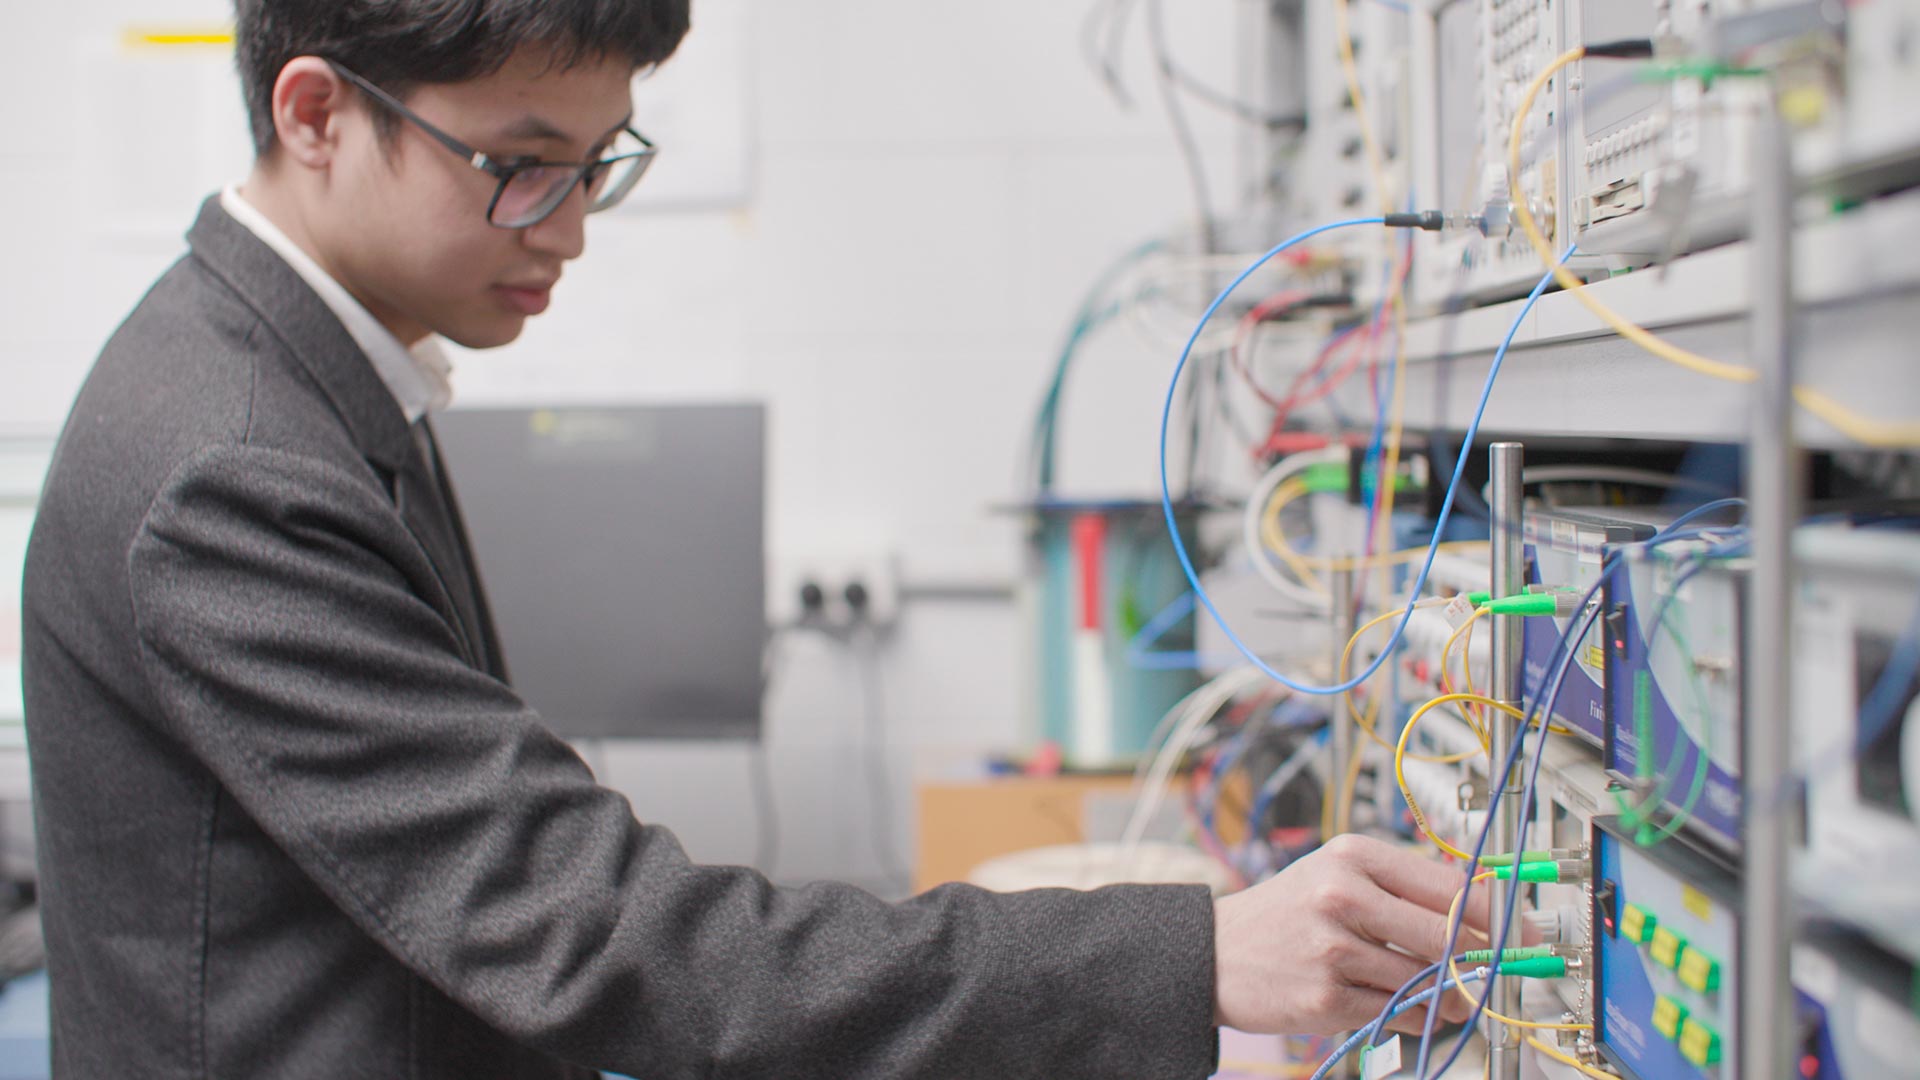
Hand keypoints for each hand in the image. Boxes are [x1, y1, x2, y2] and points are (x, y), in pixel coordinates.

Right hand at [1212, 834, 1500, 1035]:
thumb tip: (1482, 908)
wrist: (1213, 953)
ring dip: (1448, 994)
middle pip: (1446, 934)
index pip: (1449, 884)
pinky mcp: (1326, 996)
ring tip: (1445, 993)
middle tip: (1494, 969)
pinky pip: (1398, 1013)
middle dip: (1479, 958)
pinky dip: (1413, 1014)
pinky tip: (1403, 1004)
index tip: (1522, 929)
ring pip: (1426, 978)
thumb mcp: (1336, 875)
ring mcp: (1333, 948)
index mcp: (1353, 855)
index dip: (1497, 912)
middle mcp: (1342, 895)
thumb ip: (1403, 887)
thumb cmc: (1284, 914)